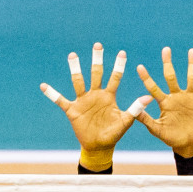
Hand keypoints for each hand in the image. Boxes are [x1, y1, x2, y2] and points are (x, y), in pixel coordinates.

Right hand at [41, 43, 136, 168]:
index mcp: (109, 96)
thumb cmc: (114, 134)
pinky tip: (43, 86)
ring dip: (75, 69)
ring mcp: (83, 101)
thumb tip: (148, 97)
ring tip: (72, 55)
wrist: (99, 146)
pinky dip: (52, 94)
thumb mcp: (125, 121)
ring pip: (78, 82)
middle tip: (98, 45)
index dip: (118, 65)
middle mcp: (96, 94)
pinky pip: (60, 100)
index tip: (122, 52)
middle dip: (97, 60)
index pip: (115, 77)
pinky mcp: (72, 110)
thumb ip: (135, 109)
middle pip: (96, 73)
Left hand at [134, 47, 192, 157]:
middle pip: (171, 76)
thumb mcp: (157, 129)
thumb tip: (135, 110)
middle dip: (168, 63)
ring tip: (192, 51)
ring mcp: (189, 97)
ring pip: (191, 77)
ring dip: (191, 64)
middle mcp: (176, 96)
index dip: (147, 78)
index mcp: (164, 102)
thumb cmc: (171, 138)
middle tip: (165, 49)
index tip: (139, 67)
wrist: (188, 144)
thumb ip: (146, 120)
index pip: (153, 87)